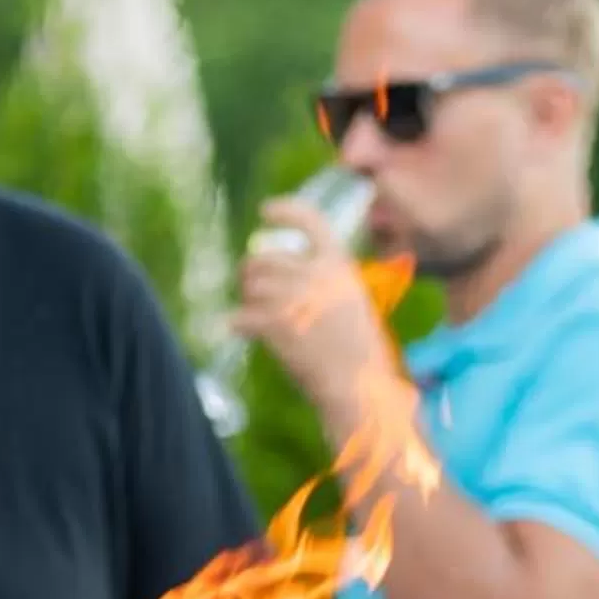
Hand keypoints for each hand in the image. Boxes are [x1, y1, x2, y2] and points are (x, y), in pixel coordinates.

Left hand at [230, 197, 397, 418]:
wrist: (358, 386)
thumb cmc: (362, 353)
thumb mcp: (356, 304)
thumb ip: (328, 283)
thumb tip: (293, 275)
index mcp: (339, 266)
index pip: (310, 221)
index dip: (285, 211)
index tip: (266, 211)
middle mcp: (314, 275)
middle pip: (266, 258)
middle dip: (252, 270)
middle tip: (250, 284)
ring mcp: (293, 298)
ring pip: (251, 285)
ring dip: (247, 298)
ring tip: (253, 313)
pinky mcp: (274, 324)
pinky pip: (241, 315)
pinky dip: (237, 323)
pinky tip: (239, 329)